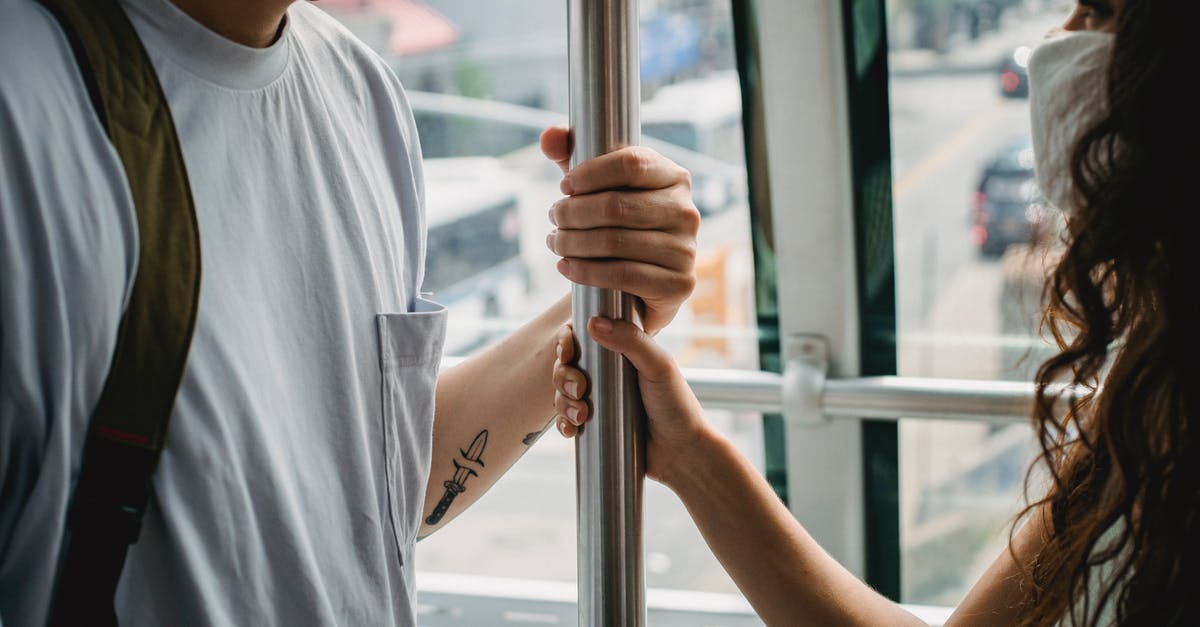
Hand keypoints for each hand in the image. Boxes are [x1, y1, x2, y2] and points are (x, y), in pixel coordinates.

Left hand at [540, 127, 699, 335]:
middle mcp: (686, 211)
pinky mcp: (678, 284)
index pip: (631, 163)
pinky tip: (567, 266)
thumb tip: (549, 136)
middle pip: (616, 206)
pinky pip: (622, 275)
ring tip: (555, 243)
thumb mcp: (597, 187)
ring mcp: (686, 249)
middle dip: (573, 212)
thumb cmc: (619, 226)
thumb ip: (572, 155)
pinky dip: (585, 271)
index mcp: (674, 177)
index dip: (590, 173)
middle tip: (554, 218)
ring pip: (614, 241)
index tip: (565, 186)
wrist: (642, 283)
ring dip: (573, 243)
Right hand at [551, 318, 708, 484]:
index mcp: (622, 352)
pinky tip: (572, 429)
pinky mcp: (596, 425)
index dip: (567, 342)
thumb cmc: (677, 406)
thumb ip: (631, 341)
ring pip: (564, 393)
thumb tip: (593, 323)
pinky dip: (564, 423)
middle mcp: (608, 374)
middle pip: (567, 366)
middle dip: (564, 377)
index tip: (566, 352)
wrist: (682, 452)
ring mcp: (601, 400)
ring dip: (563, 402)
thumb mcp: (658, 366)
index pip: (583, 338)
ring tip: (581, 415)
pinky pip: (568, 421)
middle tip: (579, 390)